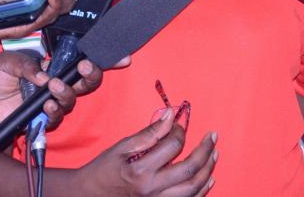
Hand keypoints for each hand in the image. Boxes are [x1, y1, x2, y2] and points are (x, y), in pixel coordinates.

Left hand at [0, 51, 103, 133]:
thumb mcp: (9, 60)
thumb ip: (29, 64)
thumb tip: (46, 75)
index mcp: (52, 66)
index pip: (81, 62)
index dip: (103, 60)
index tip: (121, 57)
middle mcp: (57, 83)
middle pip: (86, 81)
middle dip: (91, 74)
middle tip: (83, 67)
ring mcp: (50, 101)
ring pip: (73, 99)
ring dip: (67, 92)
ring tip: (52, 87)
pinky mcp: (41, 117)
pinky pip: (57, 116)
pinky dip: (54, 109)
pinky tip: (46, 104)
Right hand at [77, 112, 216, 195]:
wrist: (90, 196)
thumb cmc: (104, 170)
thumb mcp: (122, 147)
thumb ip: (149, 133)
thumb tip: (170, 115)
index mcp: (141, 171)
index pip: (172, 147)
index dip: (180, 131)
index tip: (179, 124)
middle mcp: (152, 190)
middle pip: (190, 170)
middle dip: (205, 150)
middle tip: (212, 136)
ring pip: (193, 190)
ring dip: (208, 170)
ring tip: (214, 154)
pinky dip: (202, 191)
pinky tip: (208, 178)